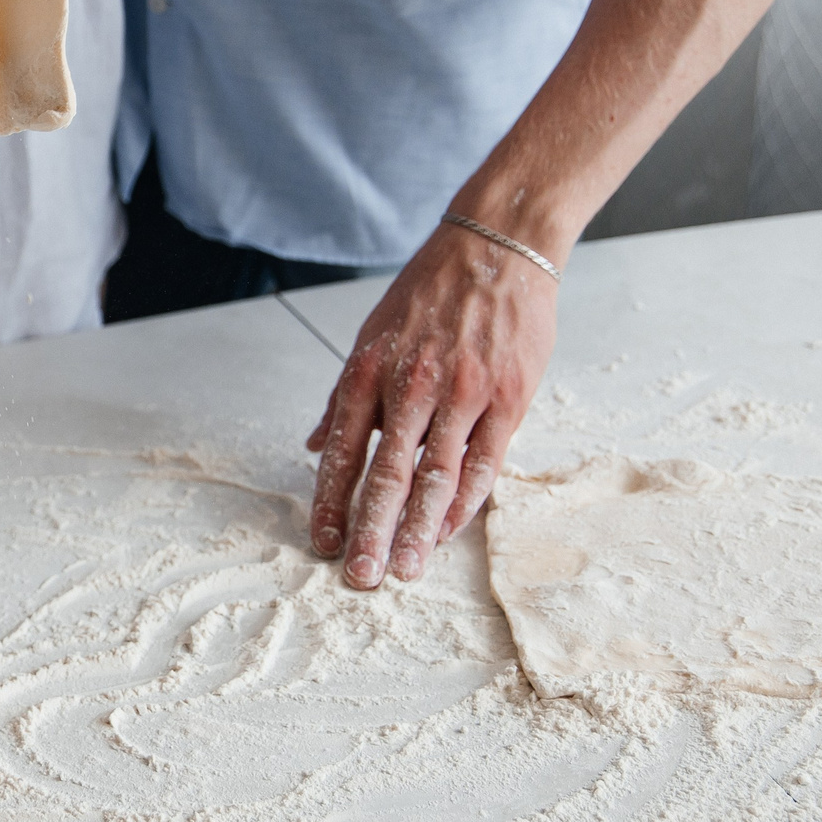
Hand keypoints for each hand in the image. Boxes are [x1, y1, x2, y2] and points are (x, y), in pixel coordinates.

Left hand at [305, 224, 559, 588]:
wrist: (499, 247)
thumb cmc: (431, 292)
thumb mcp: (372, 333)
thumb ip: (345, 396)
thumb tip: (312, 445)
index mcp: (370, 368)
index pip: (342, 448)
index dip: (331, 499)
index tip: (322, 539)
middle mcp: (413, 385)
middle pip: (387, 473)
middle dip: (372, 530)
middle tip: (360, 575)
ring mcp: (464, 394)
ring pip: (437, 477)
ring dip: (419, 530)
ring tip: (406, 570)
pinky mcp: (508, 399)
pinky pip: (484, 463)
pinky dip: (464, 502)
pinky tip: (449, 531)